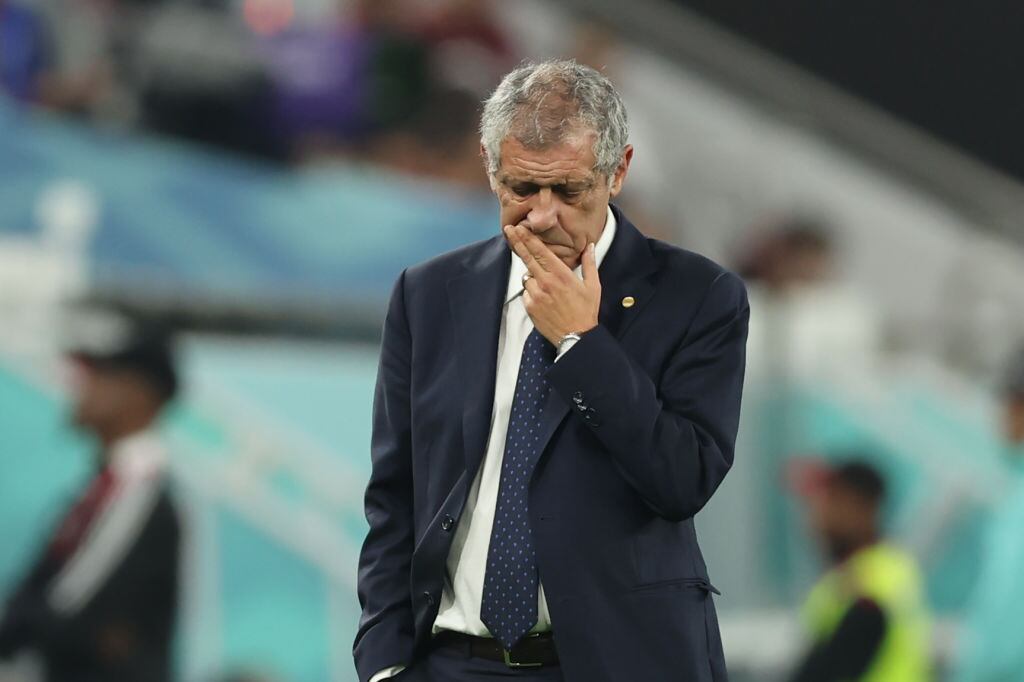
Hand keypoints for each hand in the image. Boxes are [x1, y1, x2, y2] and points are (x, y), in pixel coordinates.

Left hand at [504, 224, 600, 345]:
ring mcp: (536, 295)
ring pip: (527, 277)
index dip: (528, 238)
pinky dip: (532, 293)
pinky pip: (526, 293)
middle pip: (527, 257)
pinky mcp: (530, 306)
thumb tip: (590, 246)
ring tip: (547, 287)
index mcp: (561, 274)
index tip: (519, 228)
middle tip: (509, 229)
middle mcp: (546, 282)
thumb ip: (589, 264)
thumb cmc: (586, 311)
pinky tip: (545, 299)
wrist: (576, 337)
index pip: (540, 251)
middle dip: (517, 241)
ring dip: (533, 276)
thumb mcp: (593, 286)